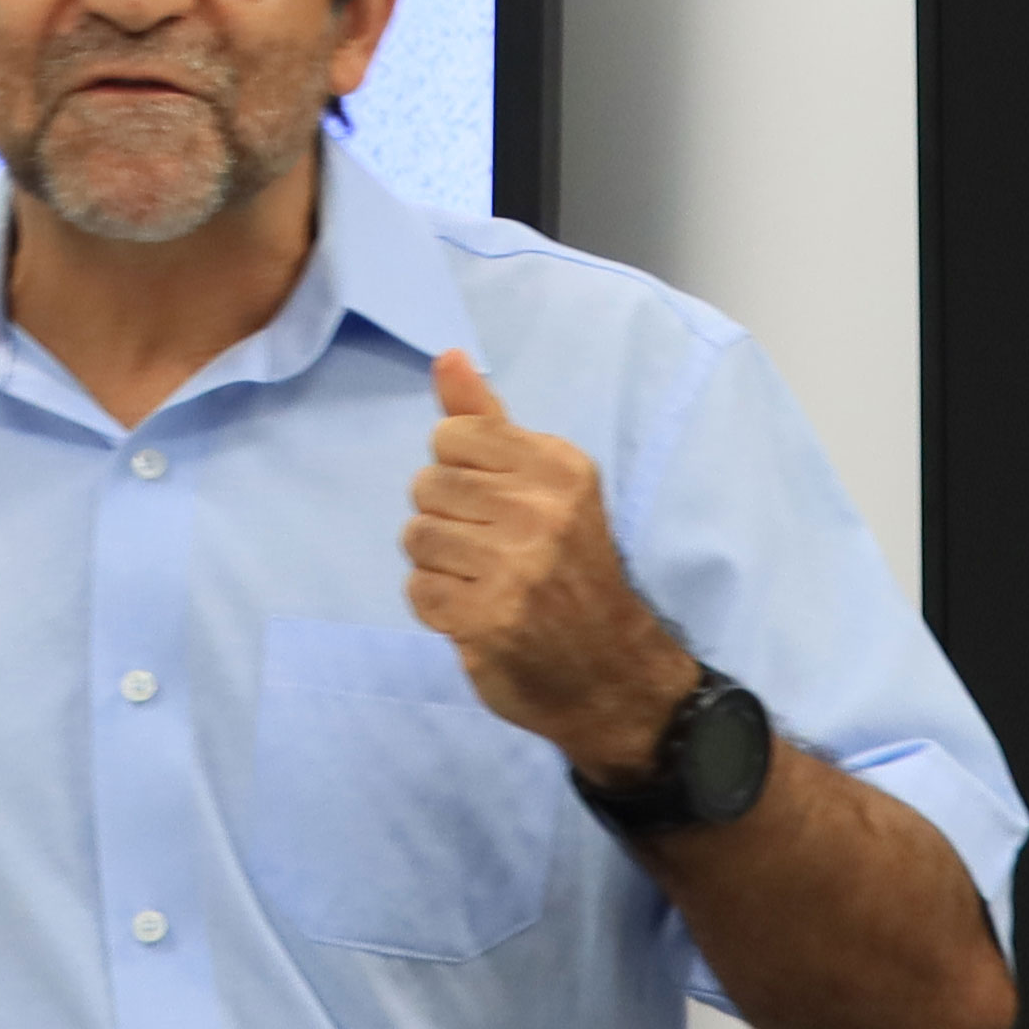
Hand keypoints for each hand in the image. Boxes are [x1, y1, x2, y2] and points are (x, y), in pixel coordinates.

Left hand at [404, 347, 690, 772]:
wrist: (611, 672)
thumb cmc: (570, 568)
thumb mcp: (545, 484)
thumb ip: (487, 421)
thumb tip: (446, 356)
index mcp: (559, 467)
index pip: (451, 437)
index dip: (459, 473)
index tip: (497, 504)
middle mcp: (542, 511)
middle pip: (426, 486)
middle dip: (447, 520)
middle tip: (492, 551)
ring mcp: (515, 568)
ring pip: (416, 537)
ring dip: (440, 565)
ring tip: (484, 581)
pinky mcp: (487, 619)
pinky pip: (418, 589)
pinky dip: (438, 605)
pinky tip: (476, 611)